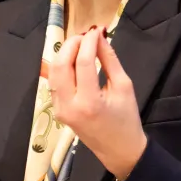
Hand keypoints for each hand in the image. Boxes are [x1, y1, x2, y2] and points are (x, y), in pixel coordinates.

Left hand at [50, 26, 145, 180]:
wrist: (119, 150)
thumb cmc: (127, 119)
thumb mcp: (124, 87)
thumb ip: (110, 60)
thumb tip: (100, 37)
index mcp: (89, 102)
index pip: (83, 62)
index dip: (89, 42)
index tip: (97, 30)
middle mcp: (69, 106)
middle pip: (61, 64)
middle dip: (72, 44)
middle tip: (86, 35)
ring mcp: (60, 109)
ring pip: (54, 72)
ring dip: (65, 53)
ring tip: (81, 44)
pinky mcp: (57, 110)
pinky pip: (55, 82)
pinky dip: (63, 66)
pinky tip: (75, 59)